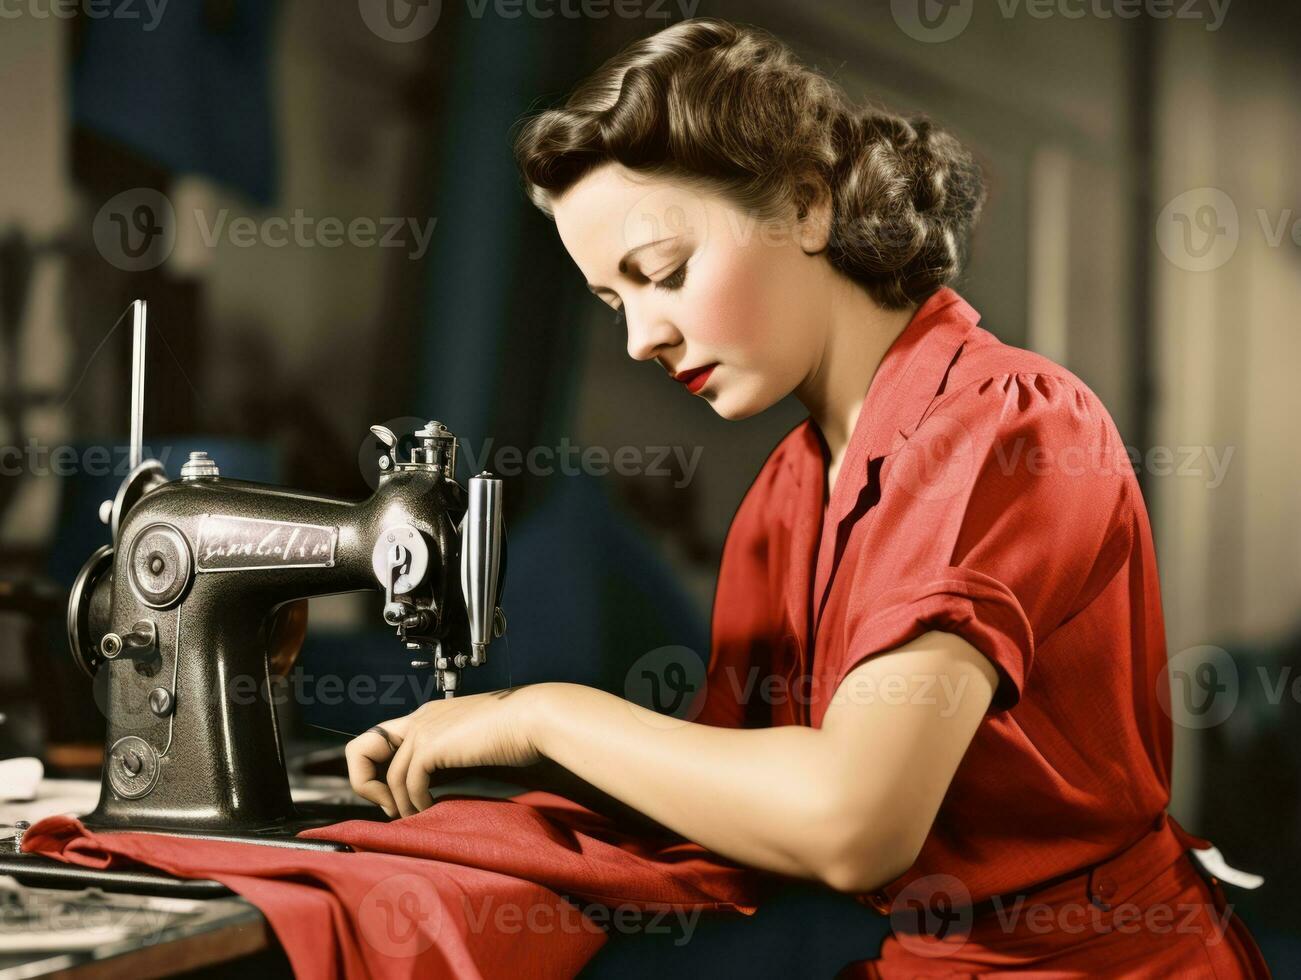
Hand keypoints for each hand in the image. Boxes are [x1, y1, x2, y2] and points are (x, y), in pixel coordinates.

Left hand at [345, 686, 545, 817]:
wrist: (533, 718)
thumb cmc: (515, 733)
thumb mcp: (471, 746)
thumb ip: (448, 761)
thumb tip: (434, 791)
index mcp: (428, 716)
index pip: (380, 740)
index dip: (377, 770)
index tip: (395, 795)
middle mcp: (420, 719)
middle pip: (362, 747)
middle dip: (366, 783)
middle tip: (390, 808)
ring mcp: (424, 729)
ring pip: (390, 774)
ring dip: (399, 803)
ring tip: (414, 817)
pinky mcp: (432, 744)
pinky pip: (408, 781)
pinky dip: (415, 801)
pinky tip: (430, 809)